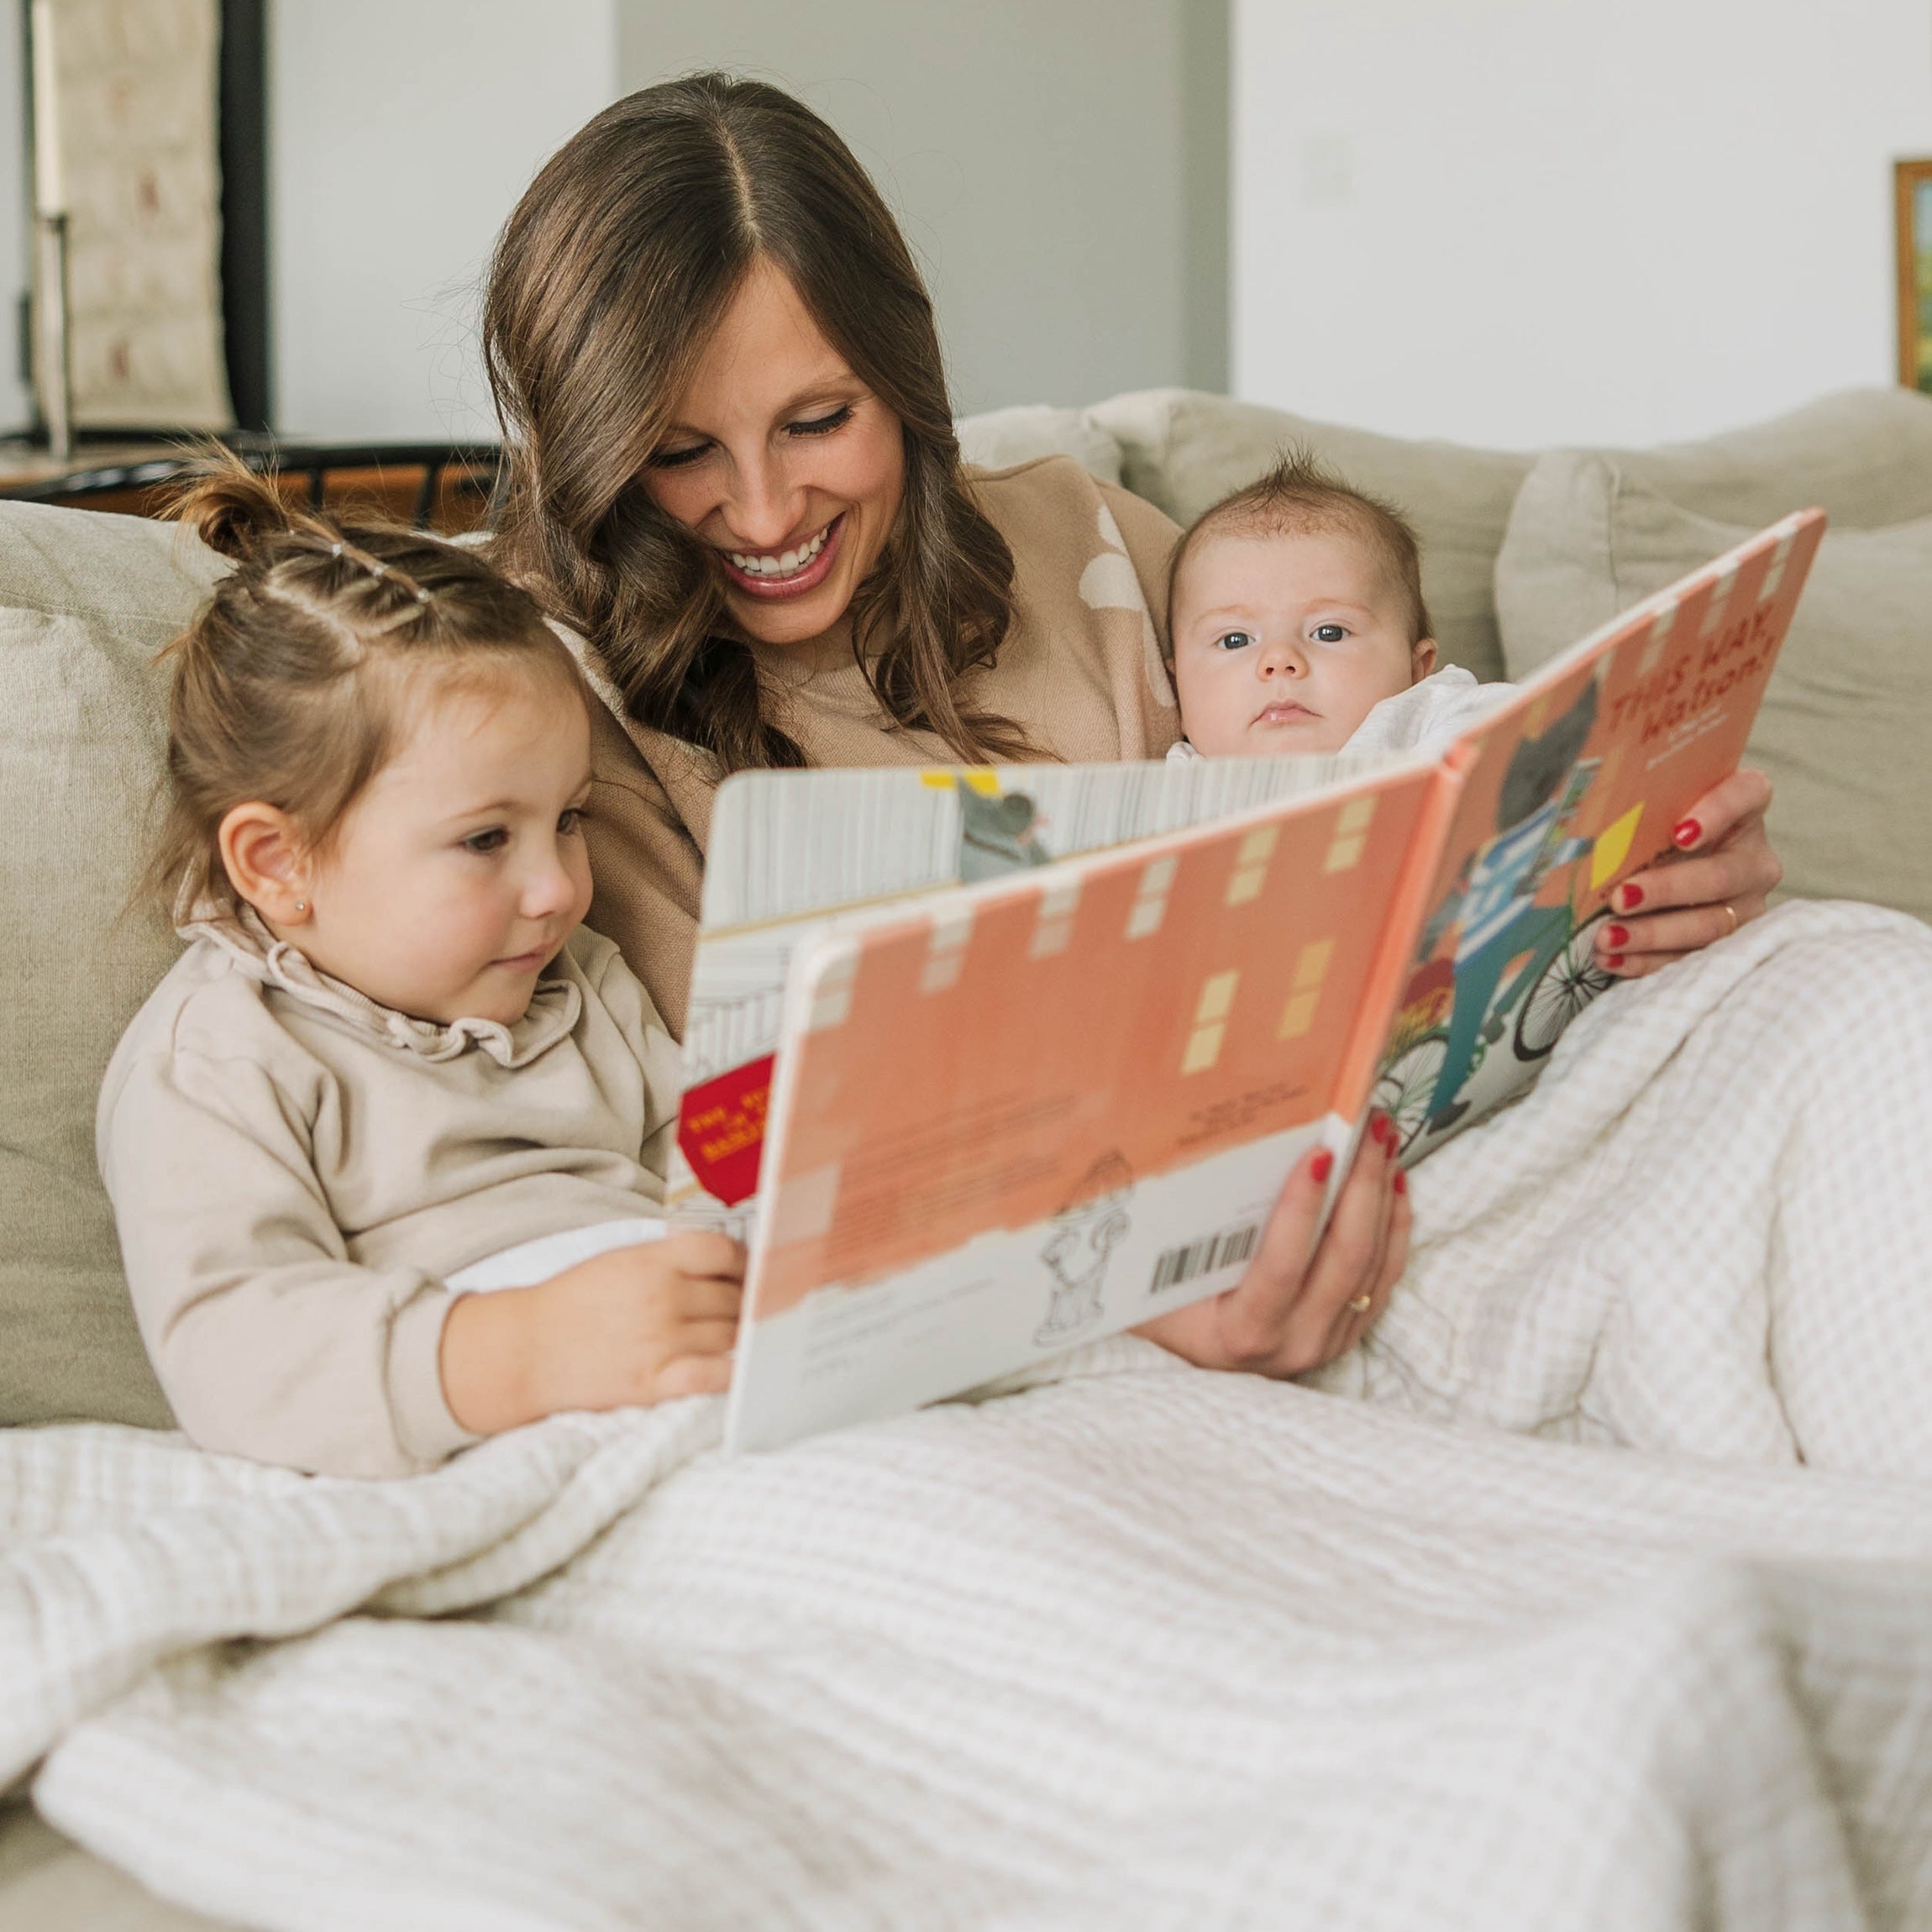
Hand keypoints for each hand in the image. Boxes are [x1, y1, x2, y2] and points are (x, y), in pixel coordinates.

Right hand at [440, 1230, 745, 1434]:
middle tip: (753, 1307)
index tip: (749, 1272)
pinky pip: (714, 1375)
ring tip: (745, 1334)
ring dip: (742, 1334)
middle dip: (747, 1301)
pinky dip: (734, 1372)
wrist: (527, 1350)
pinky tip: (741, 1368)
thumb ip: (669, 1258)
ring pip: (730, 1334)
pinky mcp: (654, 1382)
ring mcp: (660, 1341)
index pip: (723, 1252)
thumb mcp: (619, 1261)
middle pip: (733, 1297)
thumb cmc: (573, 1302)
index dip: (745, 1262)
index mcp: (653, 1261)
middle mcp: (662, 1297)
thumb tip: (723, 1262)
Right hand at [1135, 1116, 1410, 1376]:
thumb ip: (1171, 1234)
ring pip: (1374, 1263)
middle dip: (1360, 1185)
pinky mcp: (1349, 1332)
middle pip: (1344, 1259)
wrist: (1190, 1353)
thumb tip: (1185, 1151)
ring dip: (1381, 1195)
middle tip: (1364, 1127)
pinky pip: (1386, 1275)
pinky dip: (1395, 1224)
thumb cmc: (1164, 1308)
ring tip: (1381, 1139)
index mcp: (1242, 1332)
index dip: (1302, 1210)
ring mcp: (1327, 1340)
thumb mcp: (1155, 1278)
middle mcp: (1293, 1343)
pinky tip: (1394, 1181)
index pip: (1281, 1267)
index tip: (1318, 1153)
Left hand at [1594, 768, 1780, 978]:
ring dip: (1653, 933)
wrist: (1658, 867)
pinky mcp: (1729, 943)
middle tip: (1621, 898)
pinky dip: (1647, 961)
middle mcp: (1753, 857)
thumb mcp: (1647, 811)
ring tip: (1607, 937)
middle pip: (1721, 876)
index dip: (1718, 812)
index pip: (1747, 794)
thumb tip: (1578, 820)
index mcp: (1744, 806)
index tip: (1680, 833)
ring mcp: (1746, 904)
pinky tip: (1611, 958)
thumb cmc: (1649, 827)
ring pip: (1709, 925)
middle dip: (1667, 889)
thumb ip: (1633, 806)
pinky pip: (1691, 957)